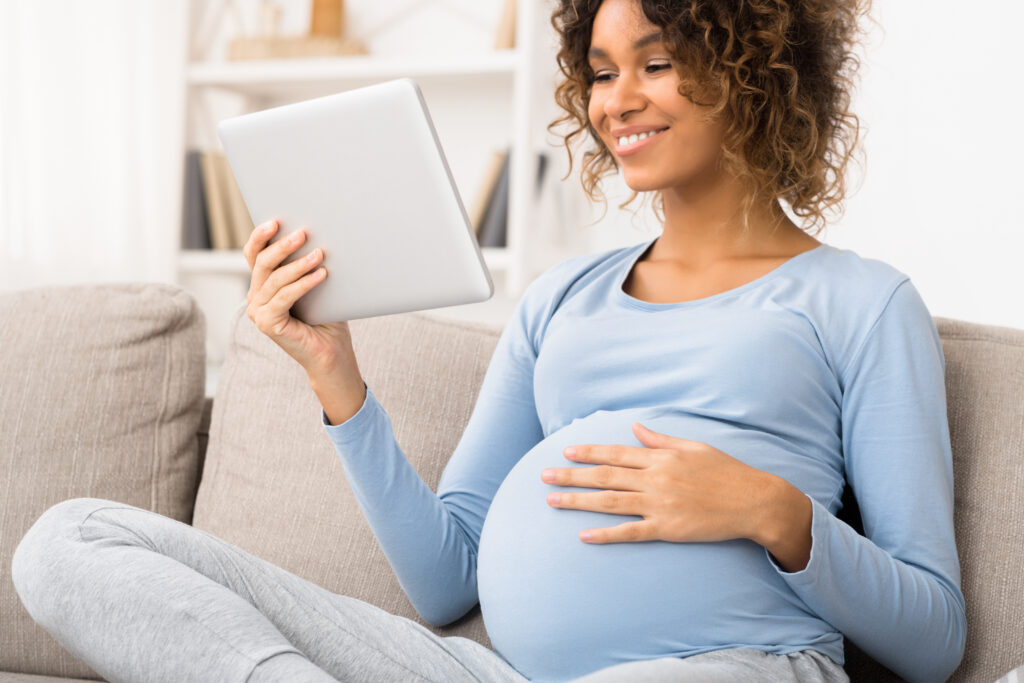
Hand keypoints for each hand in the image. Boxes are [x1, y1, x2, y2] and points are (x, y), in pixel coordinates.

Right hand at [244, 219, 355, 376]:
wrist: (331, 352)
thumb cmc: (326, 317)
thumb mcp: (316, 284)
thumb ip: (307, 264)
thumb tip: (317, 236)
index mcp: (263, 285)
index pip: (255, 256)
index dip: (261, 237)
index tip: (276, 220)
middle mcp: (255, 297)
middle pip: (262, 264)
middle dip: (282, 246)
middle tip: (303, 233)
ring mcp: (258, 312)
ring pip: (275, 280)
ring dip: (298, 264)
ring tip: (319, 253)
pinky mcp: (267, 324)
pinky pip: (283, 297)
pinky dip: (303, 284)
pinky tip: (321, 275)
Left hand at [541, 422, 811, 569]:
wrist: (755, 501)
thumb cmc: (727, 472)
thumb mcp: (695, 447)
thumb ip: (661, 440)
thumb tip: (637, 428)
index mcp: (661, 457)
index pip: (616, 453)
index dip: (588, 452)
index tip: (565, 451)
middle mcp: (656, 479)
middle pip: (605, 476)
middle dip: (571, 476)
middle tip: (544, 476)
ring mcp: (660, 504)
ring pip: (610, 502)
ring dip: (579, 502)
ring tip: (552, 501)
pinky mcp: (668, 528)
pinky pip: (631, 532)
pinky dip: (606, 534)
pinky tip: (584, 535)